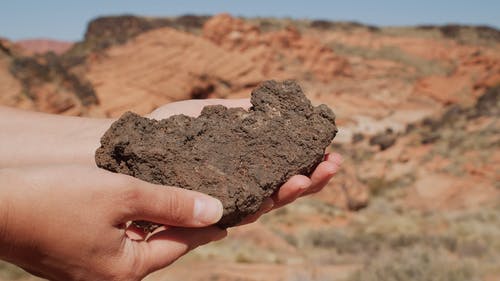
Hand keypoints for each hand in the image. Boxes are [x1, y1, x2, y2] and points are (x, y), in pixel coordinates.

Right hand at [0, 165, 225, 280]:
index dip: (206, 229)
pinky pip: (117, 241)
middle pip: (160, 246)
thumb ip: (171, 203)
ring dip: (158, 222)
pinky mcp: (74, 258)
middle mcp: (109, 278)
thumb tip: (215, 212)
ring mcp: (90, 271)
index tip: (228, 221)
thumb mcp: (123, 194)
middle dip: (184, 225)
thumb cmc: (57, 198)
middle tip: (208, 209)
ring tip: (179, 204)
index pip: (180, 245)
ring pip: (138, 242)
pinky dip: (133, 223)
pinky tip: (139, 207)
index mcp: (126, 270)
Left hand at [148, 99, 342, 224]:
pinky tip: (279, 190)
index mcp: (242, 169)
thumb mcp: (205, 115)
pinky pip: (236, 211)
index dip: (307, 164)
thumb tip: (268, 102)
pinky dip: (259, 202)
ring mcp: (223, 204)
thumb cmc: (164, 133)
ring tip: (311, 176)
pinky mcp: (204, 214)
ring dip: (292, 192)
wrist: (126, 150)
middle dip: (310, 179)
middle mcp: (237, 190)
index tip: (329, 151)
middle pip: (281, 190)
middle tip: (334, 165)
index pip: (281, 170)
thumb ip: (236, 113)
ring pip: (265, 204)